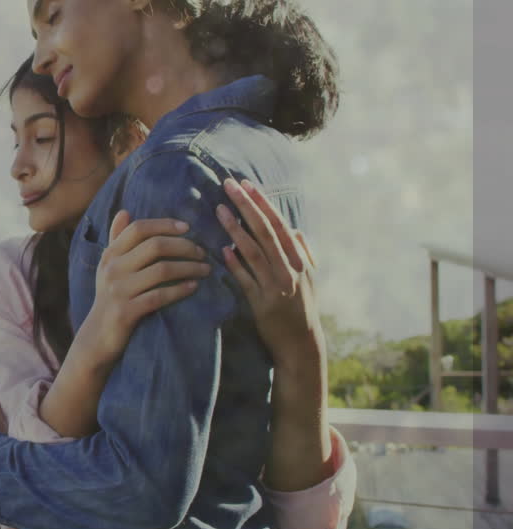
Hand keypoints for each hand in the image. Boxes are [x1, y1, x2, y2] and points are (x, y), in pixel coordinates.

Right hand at [82, 211, 209, 359]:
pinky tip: (194, 287)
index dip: (165, 224)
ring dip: (189, 268)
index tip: (187, 227)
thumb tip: (125, 211)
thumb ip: (116, 239)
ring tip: (205, 269)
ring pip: (162, 270)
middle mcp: (113, 269)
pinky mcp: (126, 311)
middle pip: (154, 246)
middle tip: (202, 252)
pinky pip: (160, 296)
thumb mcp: (108, 267)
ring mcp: (119, 290)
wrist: (97, 336)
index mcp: (110, 254)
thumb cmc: (108, 297)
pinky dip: (180, 290)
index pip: (138, 229)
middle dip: (184, 246)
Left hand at [217, 178, 321, 370]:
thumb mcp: (308, 278)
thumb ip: (301, 253)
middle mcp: (290, 269)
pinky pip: (247, 280)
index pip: (280, 225)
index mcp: (300, 260)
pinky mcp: (262, 303)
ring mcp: (276, 286)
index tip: (248, 184)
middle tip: (230, 185)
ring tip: (220, 210)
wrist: (301, 344)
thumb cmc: (302, 308)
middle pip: (266, 232)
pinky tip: (223, 250)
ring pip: (254, 252)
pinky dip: (236, 264)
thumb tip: (294, 229)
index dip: (263, 203)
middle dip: (248, 206)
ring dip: (236, 229)